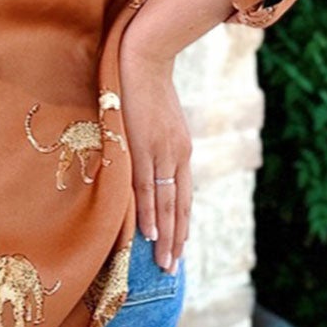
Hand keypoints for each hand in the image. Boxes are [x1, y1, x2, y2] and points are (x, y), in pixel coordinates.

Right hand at [117, 38, 192, 271]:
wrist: (144, 58)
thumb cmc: (146, 86)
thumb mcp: (159, 120)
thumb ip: (157, 142)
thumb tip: (147, 159)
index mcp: (182, 151)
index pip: (183, 197)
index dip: (181, 224)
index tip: (177, 247)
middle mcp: (177, 156)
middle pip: (179, 207)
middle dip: (176, 240)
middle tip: (171, 268)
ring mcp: (162, 153)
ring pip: (166, 204)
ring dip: (166, 236)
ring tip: (164, 262)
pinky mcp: (143, 148)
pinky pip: (148, 188)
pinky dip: (150, 213)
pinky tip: (151, 234)